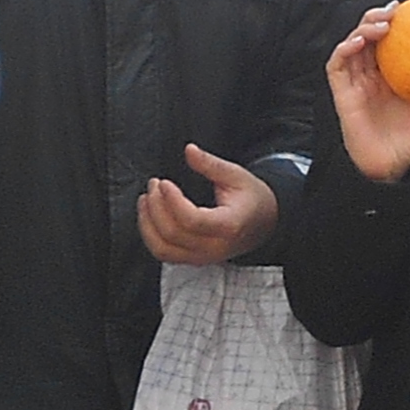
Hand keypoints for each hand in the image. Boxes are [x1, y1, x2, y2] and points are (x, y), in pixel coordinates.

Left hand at [141, 141, 280, 263]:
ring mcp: (203, 257)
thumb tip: (189, 150)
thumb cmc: (251, 199)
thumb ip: (210, 164)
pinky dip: (150, 236)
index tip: (164, 183)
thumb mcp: (236, 175)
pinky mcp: (193, 259)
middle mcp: (215, 247)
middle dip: (156, 206)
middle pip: (173, 234)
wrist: (263, 223)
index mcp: (229, 225)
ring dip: (147, 224)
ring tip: (146, 199)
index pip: (192, 220)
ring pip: (163, 249)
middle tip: (154, 184)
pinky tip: (148, 216)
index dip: (172, 201)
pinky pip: (164, 253)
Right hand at [322, 5, 409, 185]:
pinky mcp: (341, 93)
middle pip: (367, 36)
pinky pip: (337, 65)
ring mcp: (354, 83)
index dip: (394, 22)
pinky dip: (345, 49)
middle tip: (394, 11)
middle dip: (376, 17)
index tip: (408, 9)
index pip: (389, 41)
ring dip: (363, 28)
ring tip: (381, 24)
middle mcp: (370, 75)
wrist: (389, 168)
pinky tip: (359, 42)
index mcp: (390, 76)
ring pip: (351, 44)